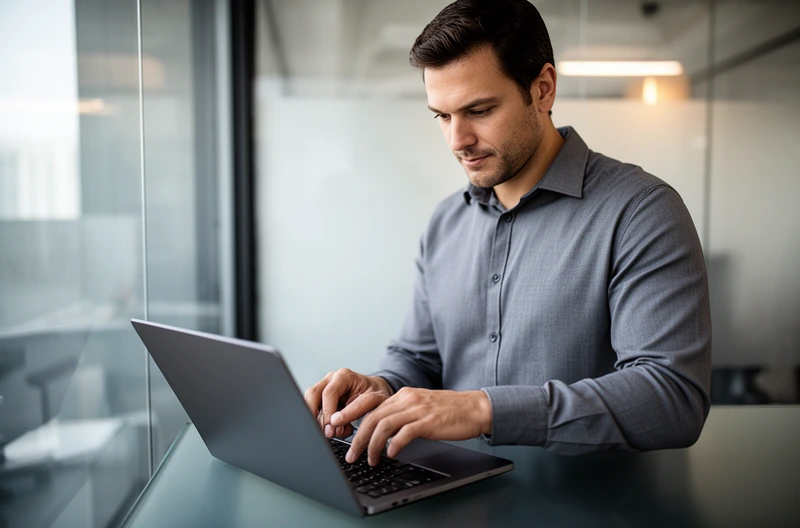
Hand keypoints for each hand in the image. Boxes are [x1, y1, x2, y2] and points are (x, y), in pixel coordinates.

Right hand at [303, 368, 392, 438]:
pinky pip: (314, 412)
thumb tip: (335, 422)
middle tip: (328, 433)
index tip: (332, 428)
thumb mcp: (374, 400)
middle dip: (318, 416)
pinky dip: (322, 423)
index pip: (329, 393)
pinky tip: (335, 429)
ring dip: (319, 421)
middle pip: (313, 395)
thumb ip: (356, 409)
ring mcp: (324, 389)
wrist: (376, 393)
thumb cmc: (376, 394)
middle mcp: (331, 380)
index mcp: (344, 376)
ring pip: (310, 403)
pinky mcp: (322, 400)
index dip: (328, 412)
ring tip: (335, 432)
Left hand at [337, 387, 491, 465]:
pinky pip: (405, 433)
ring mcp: (417, 409)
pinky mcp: (428, 421)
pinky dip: (395, 444)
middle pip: (373, 418)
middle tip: (351, 456)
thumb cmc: (449, 411)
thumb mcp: (420, 407)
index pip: (371, 409)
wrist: (474, 408)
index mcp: (402, 395)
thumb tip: (383, 433)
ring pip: (384, 425)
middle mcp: (407, 399)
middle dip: (359, 439)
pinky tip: (391, 454)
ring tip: (371, 460)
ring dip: (373, 445)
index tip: (346, 438)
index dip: (356, 424)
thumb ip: (402, 414)